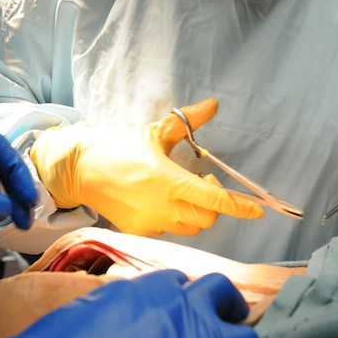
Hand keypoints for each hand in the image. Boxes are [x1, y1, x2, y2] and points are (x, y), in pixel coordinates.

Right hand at [0, 271, 259, 337]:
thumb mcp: (88, 312)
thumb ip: (122, 309)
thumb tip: (128, 320)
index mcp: (149, 289)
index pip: (183, 284)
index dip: (185, 301)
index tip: (183, 315)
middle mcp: (180, 310)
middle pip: (223, 298)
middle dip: (225, 313)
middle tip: (222, 328)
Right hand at [30, 98, 263, 235]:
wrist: (80, 168)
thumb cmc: (118, 147)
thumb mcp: (155, 131)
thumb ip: (187, 122)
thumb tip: (213, 105)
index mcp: (170, 181)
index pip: (215, 199)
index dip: (239, 206)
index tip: (257, 210)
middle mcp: (163, 207)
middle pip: (207, 217)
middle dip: (214, 203)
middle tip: (202, 180)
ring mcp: (151, 223)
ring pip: (191, 227)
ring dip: (195, 212)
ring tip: (182, 190)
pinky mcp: (139, 232)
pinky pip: (170, 230)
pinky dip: (175, 218)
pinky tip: (162, 200)